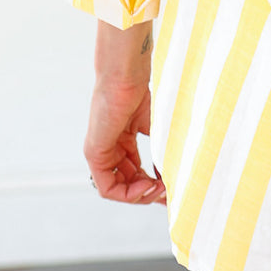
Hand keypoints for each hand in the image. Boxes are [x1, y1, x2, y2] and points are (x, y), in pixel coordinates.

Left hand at [85, 23, 165, 204]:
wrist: (127, 75)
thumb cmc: (142, 92)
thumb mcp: (156, 129)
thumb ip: (162, 153)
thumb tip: (175, 178)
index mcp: (123, 142)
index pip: (136, 175)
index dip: (153, 186)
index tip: (171, 188)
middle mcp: (110, 150)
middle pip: (128, 185)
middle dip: (149, 194)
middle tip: (168, 194)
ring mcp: (100, 153)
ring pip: (118, 189)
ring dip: (140, 195)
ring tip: (160, 190)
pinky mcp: (94, 154)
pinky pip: (108, 187)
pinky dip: (128, 193)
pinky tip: (147, 187)